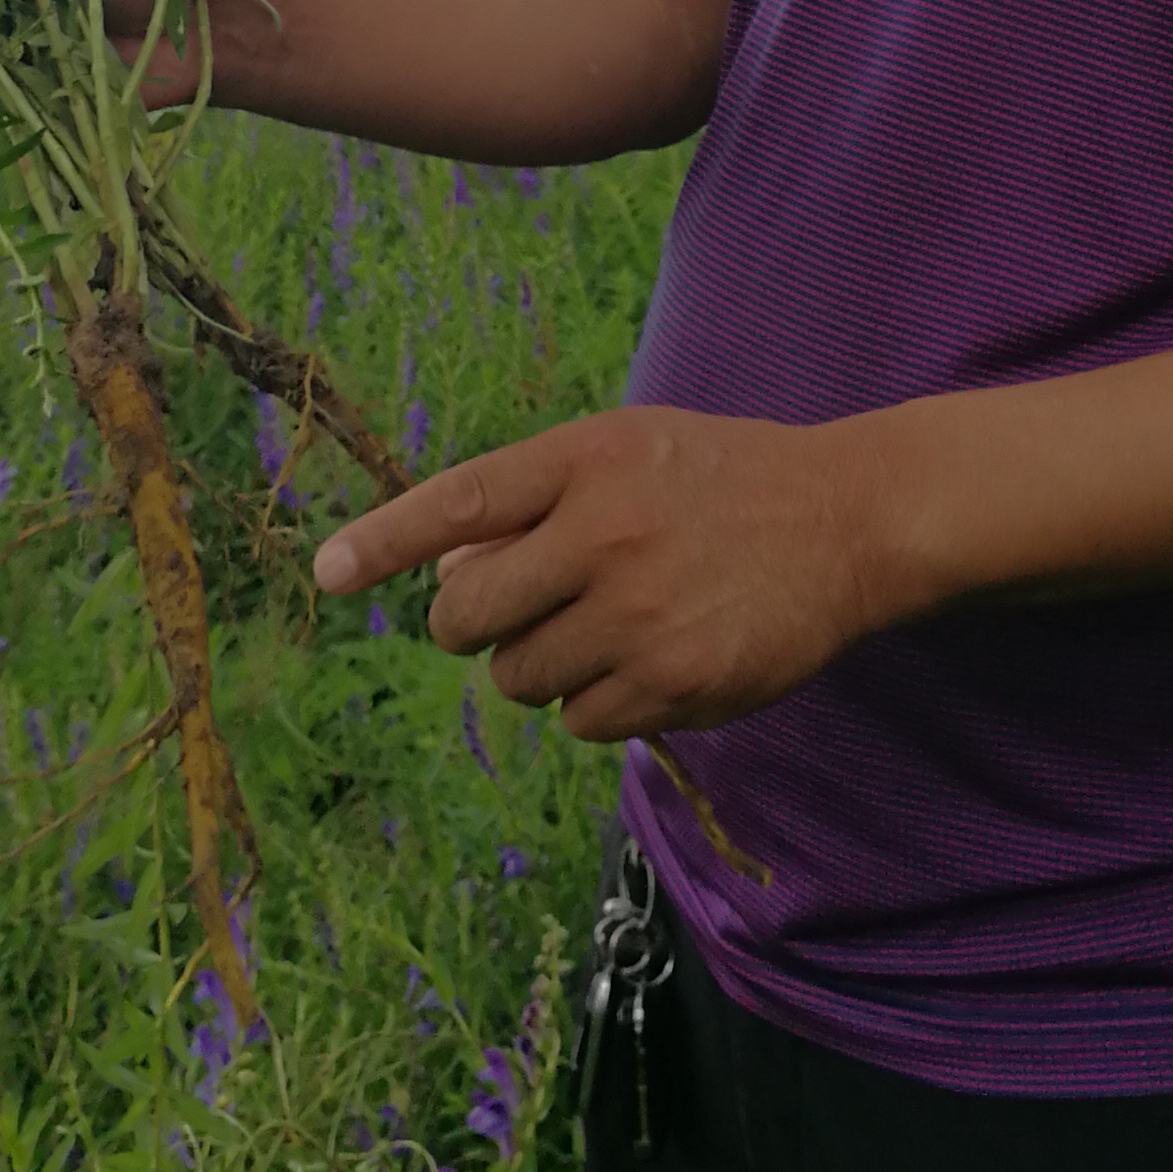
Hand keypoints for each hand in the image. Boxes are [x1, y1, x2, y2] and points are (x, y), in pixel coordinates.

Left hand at [312, 407, 889, 740]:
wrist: (846, 522)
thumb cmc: (718, 480)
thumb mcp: (627, 450)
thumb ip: (535, 500)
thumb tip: (444, 575)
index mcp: (584, 460)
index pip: (459, 503)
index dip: (384, 540)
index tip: (327, 571)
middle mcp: (603, 534)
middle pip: (466, 617)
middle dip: (474, 624)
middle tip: (520, 607)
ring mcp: (636, 615)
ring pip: (517, 678)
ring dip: (541, 664)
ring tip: (609, 623)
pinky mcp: (672, 683)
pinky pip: (579, 722)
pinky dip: (598, 702)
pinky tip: (650, 657)